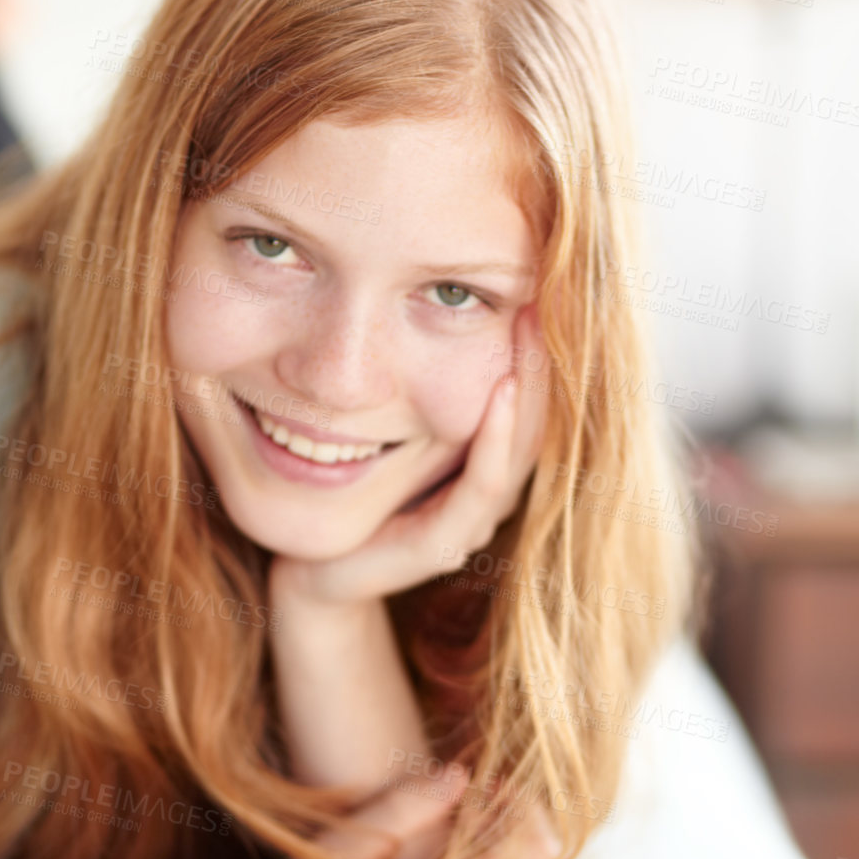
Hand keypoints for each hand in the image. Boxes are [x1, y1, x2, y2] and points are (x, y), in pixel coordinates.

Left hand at [269, 302, 547, 607]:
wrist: (312, 574)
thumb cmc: (347, 492)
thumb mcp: (387, 426)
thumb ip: (416, 384)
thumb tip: (431, 299)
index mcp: (482, 464)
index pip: (526, 397)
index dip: (535, 346)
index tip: (536, 283)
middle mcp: (487, 493)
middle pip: (536, 416)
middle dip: (542, 353)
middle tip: (547, 290)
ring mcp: (469, 522)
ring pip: (522, 447)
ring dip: (531, 385)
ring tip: (534, 325)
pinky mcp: (442, 546)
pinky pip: (482, 487)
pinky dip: (497, 438)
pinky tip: (501, 391)